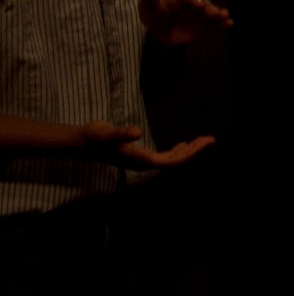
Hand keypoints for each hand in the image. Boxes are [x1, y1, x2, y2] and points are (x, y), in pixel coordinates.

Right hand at [74, 120, 215, 169]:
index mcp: (139, 160)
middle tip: (211, 139)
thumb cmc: (93, 137)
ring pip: (169, 160)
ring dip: (187, 151)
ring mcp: (140, 160)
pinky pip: (162, 157)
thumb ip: (120, 133)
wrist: (80, 142)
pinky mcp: (138, 156)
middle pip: (174, 161)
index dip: (190, 154)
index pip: (171, 162)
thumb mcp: (105, 133)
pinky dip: (176, 151)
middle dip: (193, 151)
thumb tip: (137, 132)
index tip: (206, 142)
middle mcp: (142, 163)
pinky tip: (182, 144)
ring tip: (202, 141)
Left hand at [137, 0, 232, 46]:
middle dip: (209, 9)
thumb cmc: (155, 15)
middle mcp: (193, 5)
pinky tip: (230, 24)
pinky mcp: (204, 26)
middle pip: (202, 6)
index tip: (199, 5)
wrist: (161, 27)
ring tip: (225, 17)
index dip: (194, 0)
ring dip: (218, 15)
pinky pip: (214, 25)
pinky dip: (222, 24)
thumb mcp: (148, 7)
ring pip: (210, 14)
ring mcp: (200, 16)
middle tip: (214, 13)